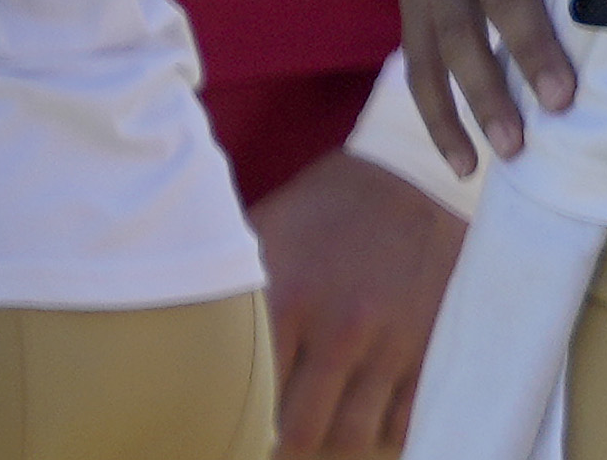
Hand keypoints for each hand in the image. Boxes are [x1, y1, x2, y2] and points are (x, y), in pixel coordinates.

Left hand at [252, 148, 466, 454]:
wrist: (414, 174)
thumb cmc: (324, 209)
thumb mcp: (267, 231)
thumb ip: (230, 288)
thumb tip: (173, 334)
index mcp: (291, 298)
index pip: (250, 398)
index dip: (239, 420)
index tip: (235, 424)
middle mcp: (343, 328)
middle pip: (300, 436)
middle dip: (283, 441)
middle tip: (276, 434)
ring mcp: (393, 341)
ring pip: (352, 438)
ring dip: (331, 438)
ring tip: (319, 424)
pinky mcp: (433, 346)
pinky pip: (402, 424)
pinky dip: (380, 427)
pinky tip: (363, 406)